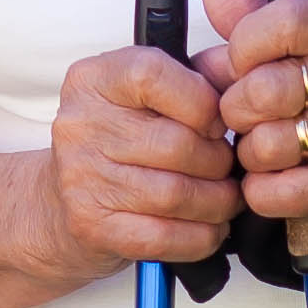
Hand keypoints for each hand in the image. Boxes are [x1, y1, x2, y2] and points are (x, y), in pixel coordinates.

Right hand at [35, 39, 237, 279]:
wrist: (59, 202)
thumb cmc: (120, 142)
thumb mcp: (151, 95)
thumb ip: (202, 74)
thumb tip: (248, 71)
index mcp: (94, 79)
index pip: (153, 75)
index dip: (201, 101)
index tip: (216, 122)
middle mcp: (79, 124)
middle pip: (177, 144)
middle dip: (220, 162)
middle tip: (228, 168)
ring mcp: (80, 178)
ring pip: (176, 194)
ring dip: (218, 203)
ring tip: (226, 199)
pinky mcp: (91, 226)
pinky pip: (164, 236)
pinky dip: (201, 237)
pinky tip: (209, 228)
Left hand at [193, 0, 307, 233]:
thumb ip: (271, 19)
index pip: (284, 20)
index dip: (243, 44)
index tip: (241, 62)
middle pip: (262, 88)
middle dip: (237, 109)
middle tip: (248, 116)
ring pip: (265, 141)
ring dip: (251, 153)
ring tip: (267, 150)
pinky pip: (284, 190)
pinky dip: (262, 191)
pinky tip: (271, 182)